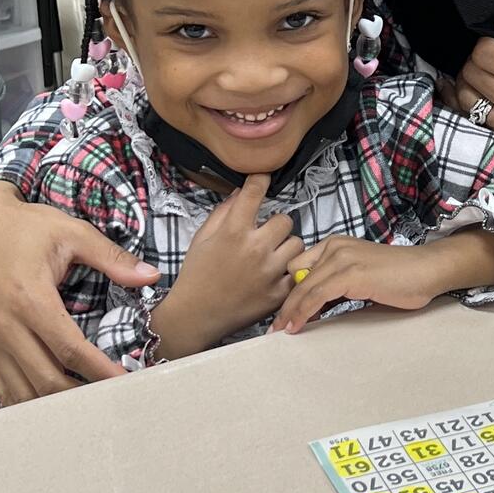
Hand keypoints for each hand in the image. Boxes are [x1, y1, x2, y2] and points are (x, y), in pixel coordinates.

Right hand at [0, 183, 158, 403]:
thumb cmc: (25, 228)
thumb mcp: (72, 233)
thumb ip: (112, 258)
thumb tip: (150, 276)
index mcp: (31, 300)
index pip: (71, 350)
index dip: (101, 372)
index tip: (125, 383)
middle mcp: (6, 327)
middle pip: (47, 380)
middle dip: (82, 396)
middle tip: (112, 398)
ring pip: (22, 392)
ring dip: (55, 404)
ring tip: (88, 404)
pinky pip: (4, 386)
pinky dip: (28, 400)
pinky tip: (53, 401)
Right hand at [153, 175, 302, 358]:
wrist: (196, 315)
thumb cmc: (196, 274)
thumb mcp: (202, 238)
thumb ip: (223, 212)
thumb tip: (241, 191)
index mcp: (233, 231)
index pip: (255, 193)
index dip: (261, 180)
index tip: (264, 177)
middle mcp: (255, 248)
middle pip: (285, 220)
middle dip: (276, 225)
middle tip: (265, 235)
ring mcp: (270, 272)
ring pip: (297, 244)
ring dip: (286, 247)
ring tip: (271, 256)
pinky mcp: (279, 292)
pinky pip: (297, 271)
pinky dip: (289, 272)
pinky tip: (275, 275)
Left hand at [273, 230, 493, 333]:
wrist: (427, 270)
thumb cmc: (400, 277)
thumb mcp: (360, 279)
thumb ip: (336, 288)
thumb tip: (313, 310)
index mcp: (334, 245)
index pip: (298, 268)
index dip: (288, 292)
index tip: (280, 315)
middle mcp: (334, 247)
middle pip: (295, 278)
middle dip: (283, 305)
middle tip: (274, 328)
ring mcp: (341, 258)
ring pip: (302, 288)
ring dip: (288, 312)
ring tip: (280, 332)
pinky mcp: (350, 273)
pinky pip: (315, 295)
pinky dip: (302, 312)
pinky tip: (296, 326)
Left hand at [441, 19, 493, 189]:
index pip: (487, 53)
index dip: (486, 42)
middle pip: (472, 71)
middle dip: (475, 58)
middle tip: (491, 57)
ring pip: (465, 96)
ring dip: (468, 80)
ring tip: (483, 74)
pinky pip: (473, 117)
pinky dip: (470, 101)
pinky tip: (476, 92)